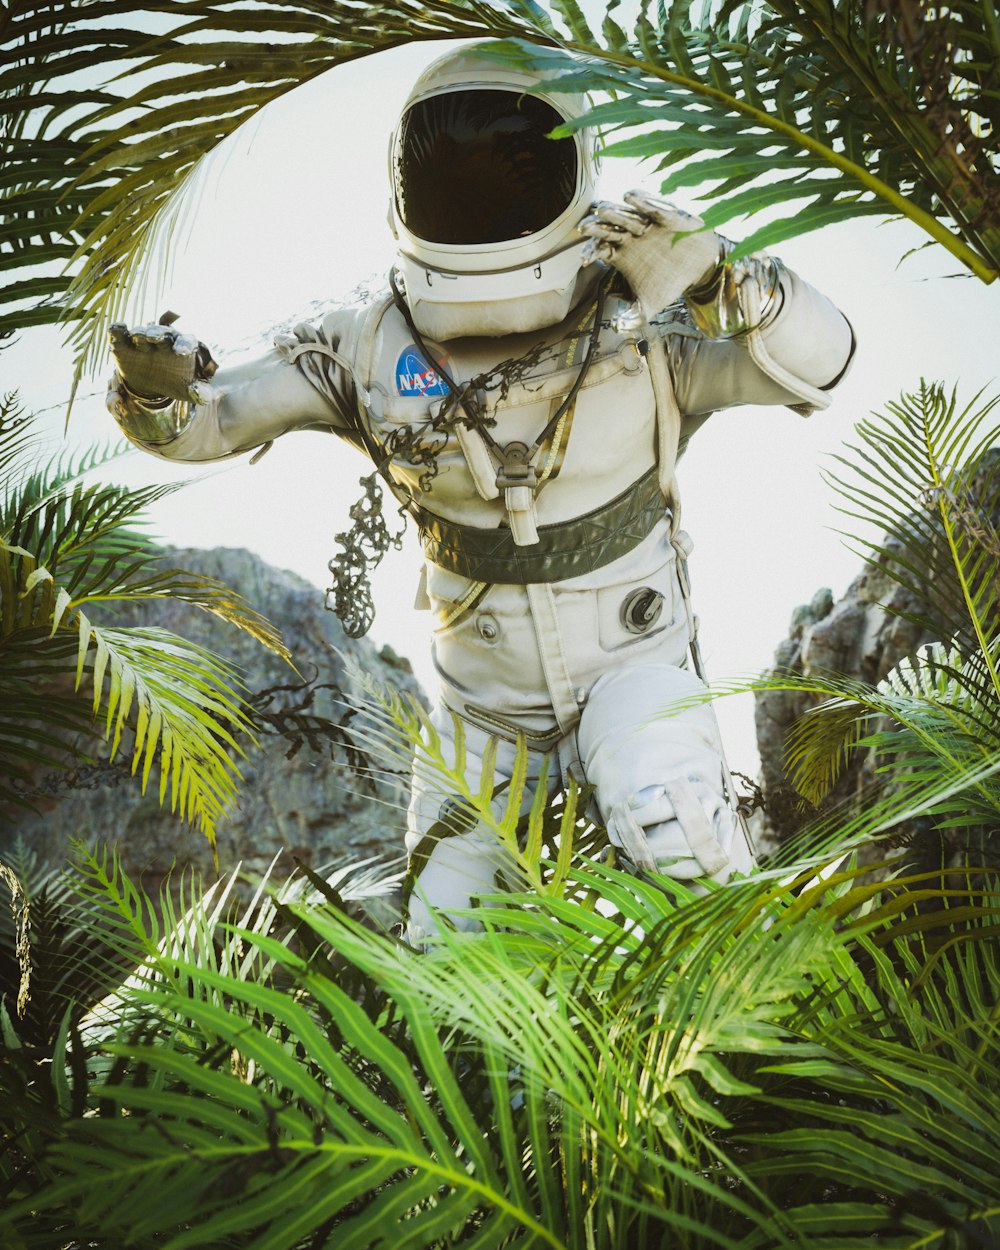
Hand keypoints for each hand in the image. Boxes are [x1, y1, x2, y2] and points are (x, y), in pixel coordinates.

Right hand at [109, 318, 215, 402]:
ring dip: (140, 333)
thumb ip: (199, 393)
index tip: (182, 352)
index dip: (184, 345)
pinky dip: (117, 330)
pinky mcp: (124, 343)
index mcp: (182, 347)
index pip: (186, 342)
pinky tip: (117, 328)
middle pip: (162, 333)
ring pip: (142, 332)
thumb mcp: (189, 390)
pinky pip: (119, 333)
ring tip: (139, 338)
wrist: (153, 381)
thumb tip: (202, 396)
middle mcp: (163, 339)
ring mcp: (143, 339)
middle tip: (156, 338)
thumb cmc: (176, 382)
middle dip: (159, 334)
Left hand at [578, 189, 722, 317]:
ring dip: (616, 212)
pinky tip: (632, 197)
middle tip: (585, 227)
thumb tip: (616, 328)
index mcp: (622, 253)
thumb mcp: (649, 306)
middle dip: (598, 227)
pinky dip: (644, 203)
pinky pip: (654, 208)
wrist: (699, 272)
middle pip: (610, 228)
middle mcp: (631, 236)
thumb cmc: (669, 284)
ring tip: (603, 210)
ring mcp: (648, 224)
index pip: (601, 248)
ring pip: (628, 215)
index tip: (584, 259)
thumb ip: (632, 317)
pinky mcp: (668, 216)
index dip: (592, 251)